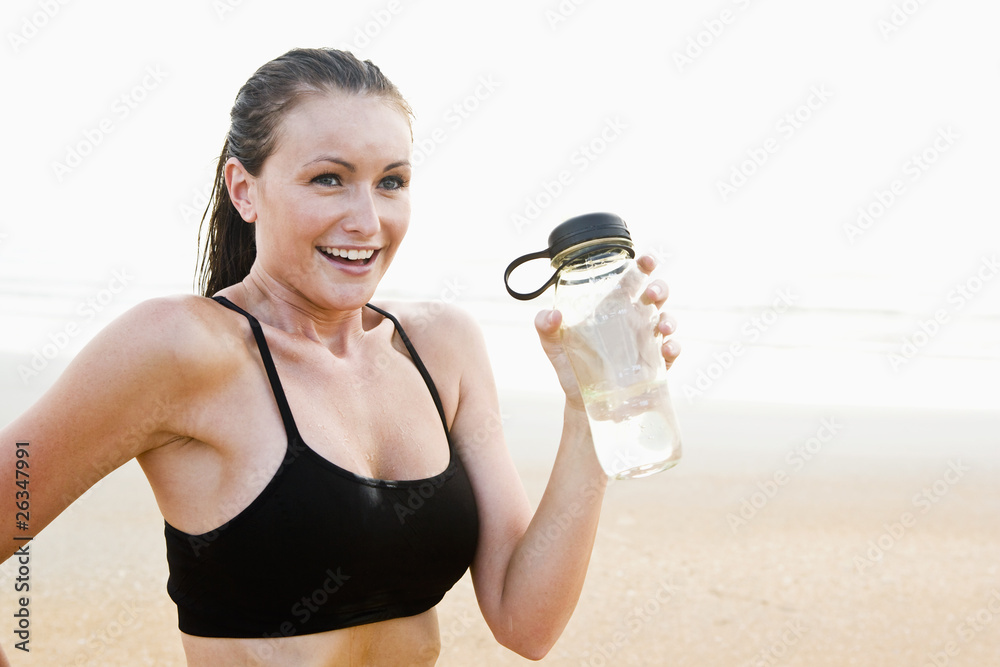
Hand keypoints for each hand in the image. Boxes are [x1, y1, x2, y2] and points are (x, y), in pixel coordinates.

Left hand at [534, 253, 679, 410]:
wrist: (584, 405)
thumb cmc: (572, 369)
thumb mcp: (554, 347)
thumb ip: (546, 328)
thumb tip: (551, 315)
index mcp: (613, 309)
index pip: (631, 281)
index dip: (642, 266)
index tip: (647, 260)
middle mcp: (634, 321)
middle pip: (656, 296)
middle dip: (659, 288)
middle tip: (650, 293)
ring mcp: (648, 343)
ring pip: (668, 320)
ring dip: (670, 319)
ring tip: (663, 326)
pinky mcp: (656, 366)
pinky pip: (671, 352)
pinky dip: (673, 348)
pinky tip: (666, 350)